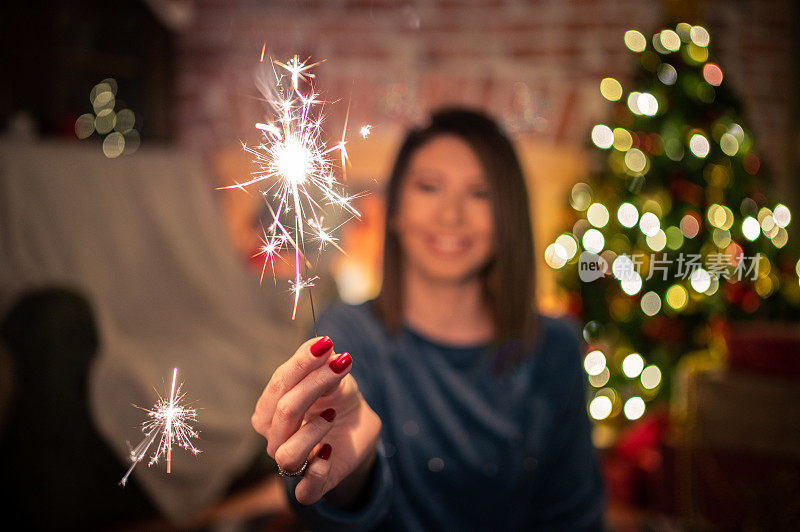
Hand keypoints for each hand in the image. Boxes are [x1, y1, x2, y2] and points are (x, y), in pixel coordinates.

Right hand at [251, 337, 381, 505]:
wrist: (358, 430)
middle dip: (313, 385)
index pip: (279, 384)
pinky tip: (331, 451)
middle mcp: (276, 437)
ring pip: (286, 455)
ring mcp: (294, 463)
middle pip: (283, 412)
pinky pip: (305, 490)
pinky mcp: (313, 486)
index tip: (326, 345)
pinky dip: (317, 472)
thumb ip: (325, 364)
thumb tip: (323, 346)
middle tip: (341, 364)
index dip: (300, 364)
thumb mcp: (337, 379)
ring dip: (311, 431)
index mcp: (272, 409)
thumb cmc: (338, 400)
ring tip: (332, 414)